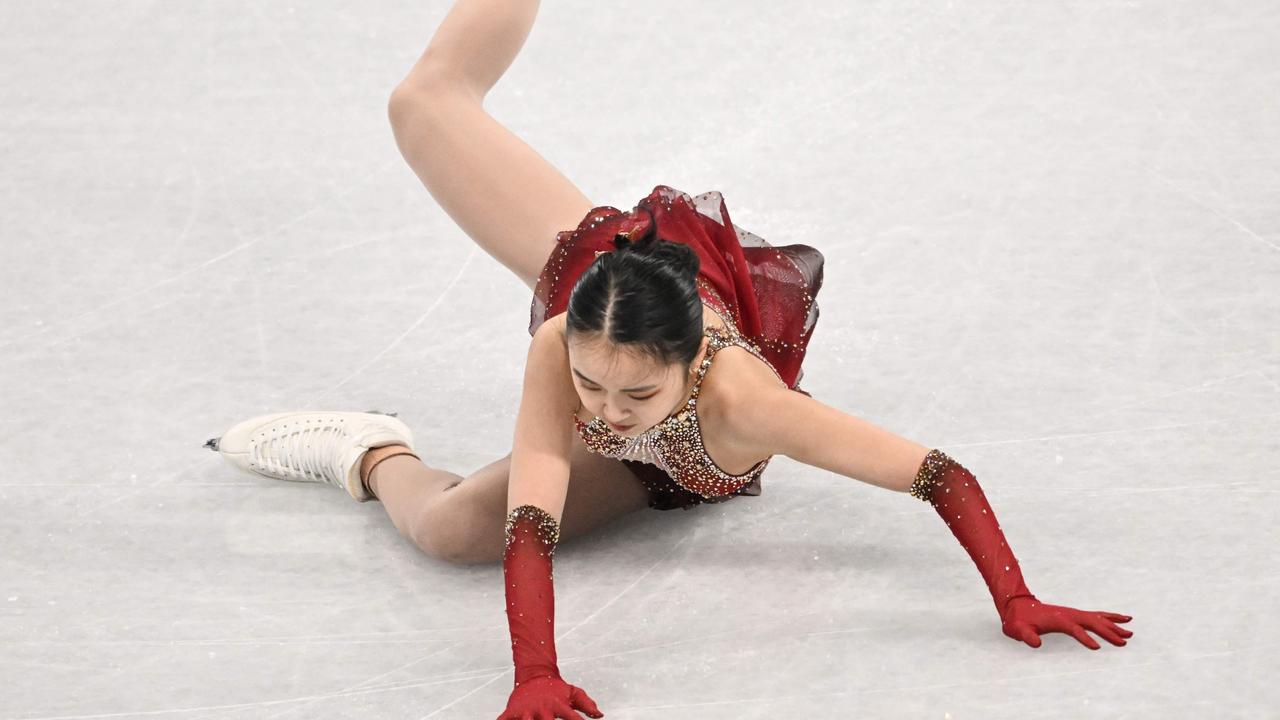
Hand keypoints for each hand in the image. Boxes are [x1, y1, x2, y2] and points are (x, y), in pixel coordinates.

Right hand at [497, 675, 603, 719]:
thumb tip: (600, 715)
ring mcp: (527, 710)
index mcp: (558, 705)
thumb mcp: (572, 692)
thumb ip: (586, 704)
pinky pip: (504, 719)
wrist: (534, 675)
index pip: (572, 717)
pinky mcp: (512, 711)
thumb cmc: (556, 688)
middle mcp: (543, 709)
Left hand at [1001, 596, 1133, 649]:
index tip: (1097, 648)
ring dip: (1114, 625)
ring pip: (1097, 618)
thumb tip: (1036, 643)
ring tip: (1130, 633)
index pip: (1074, 629)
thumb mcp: (1017, 630)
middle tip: (1124, 641)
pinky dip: (1110, 617)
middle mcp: (1068, 614)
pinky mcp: (1075, 614)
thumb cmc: (1017, 621)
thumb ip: (1026, 636)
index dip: (1085, 638)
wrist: (1017, 607)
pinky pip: (1096, 615)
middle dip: (1108, 632)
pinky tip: (1123, 619)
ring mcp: (1073, 613)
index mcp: (1057, 619)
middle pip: (1091, 622)